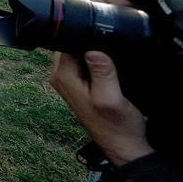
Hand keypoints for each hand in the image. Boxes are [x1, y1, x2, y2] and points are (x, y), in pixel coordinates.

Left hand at [50, 51, 151, 165]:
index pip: (65, 42)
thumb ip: (102, 73)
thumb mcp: (111, 97)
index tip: (100, 42)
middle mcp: (60, 77)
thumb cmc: (117, 125)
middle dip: (86, 43)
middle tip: (107, 58)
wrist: (122, 145)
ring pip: (75, 53)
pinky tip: (107, 70)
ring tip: (108, 67)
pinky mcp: (77, 84)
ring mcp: (67, 81)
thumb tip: (93, 51)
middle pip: (69, 45)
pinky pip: (81, 63)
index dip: (83, 37)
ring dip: (91, 52)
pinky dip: (93, 62)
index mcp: (63, 76)